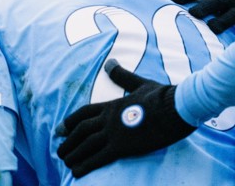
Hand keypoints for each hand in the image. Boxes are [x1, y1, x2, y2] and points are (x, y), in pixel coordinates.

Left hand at [56, 60, 194, 177]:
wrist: (175, 107)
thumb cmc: (162, 96)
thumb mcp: (140, 83)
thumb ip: (122, 76)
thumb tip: (110, 62)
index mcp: (112, 105)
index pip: (84, 113)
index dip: (70, 121)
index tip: (60, 129)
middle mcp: (108, 118)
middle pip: (80, 130)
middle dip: (68, 140)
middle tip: (58, 148)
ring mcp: (113, 133)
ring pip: (85, 144)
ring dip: (73, 154)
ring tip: (64, 162)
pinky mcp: (122, 147)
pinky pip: (98, 158)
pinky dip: (84, 165)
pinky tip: (75, 172)